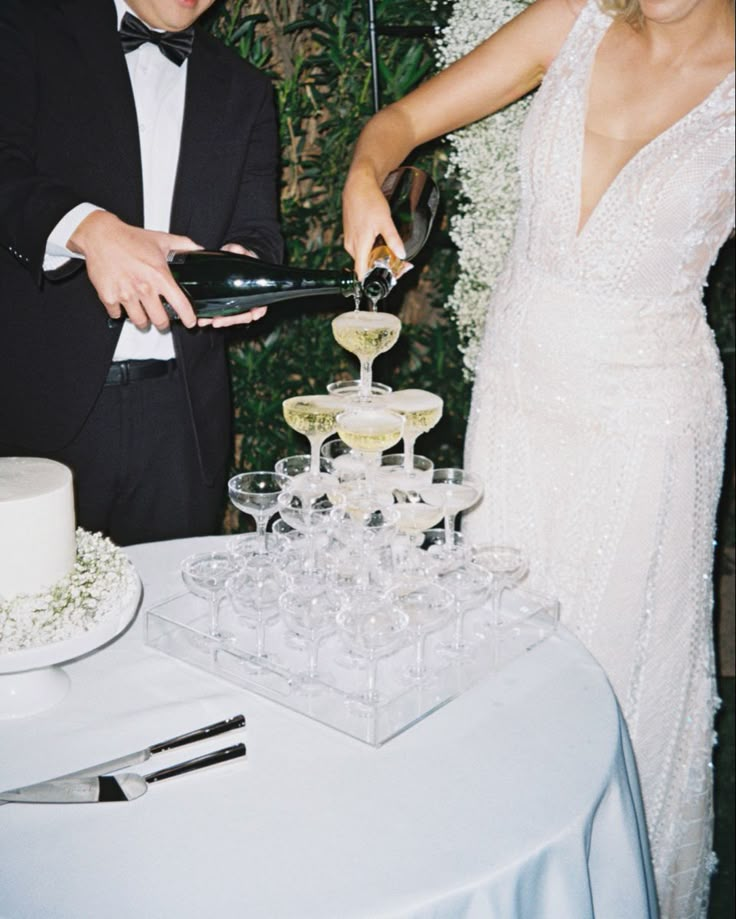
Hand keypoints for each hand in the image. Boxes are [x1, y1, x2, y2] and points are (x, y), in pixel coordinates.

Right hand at [68, 211, 200, 328]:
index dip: (188, 317)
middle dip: (163, 323)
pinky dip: (120, 313)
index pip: (180, 304)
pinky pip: (117, 315)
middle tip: (162, 320)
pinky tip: (124, 305)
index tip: (189, 322)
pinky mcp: (108, 296)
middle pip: (160, 320)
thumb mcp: (161, 239)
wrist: (100, 235)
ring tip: (144, 316)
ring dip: (143, 321)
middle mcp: (143, 287)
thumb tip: (198, 249)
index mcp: (159, 275)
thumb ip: (183, 245)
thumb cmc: (129, 238)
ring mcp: (125, 294)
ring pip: (140, 321)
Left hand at [196, 243, 267, 327]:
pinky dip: (211, 317)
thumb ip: (240, 250)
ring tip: (205, 322)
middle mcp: (247, 300)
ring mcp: (235, 304)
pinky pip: (220, 314)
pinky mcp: (224, 304)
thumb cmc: (241, 256)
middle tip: (217, 321)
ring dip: (218, 321)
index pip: (261, 305)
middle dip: (229, 320)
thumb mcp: (241, 251)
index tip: (254, 315)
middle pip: (243, 316)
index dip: (258, 312)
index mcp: (256, 291)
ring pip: (230, 318)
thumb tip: (236, 249)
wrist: (231, 258)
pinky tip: (202, 319)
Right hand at [342, 166, 405, 279]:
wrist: (358, 185)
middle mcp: (352, 246)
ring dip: (375, 258)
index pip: (362, 273)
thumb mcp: (385, 221)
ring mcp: (349, 240)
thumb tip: (401, 254)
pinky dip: (370, 249)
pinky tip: (380, 243)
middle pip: (364, 266)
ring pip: (363, 257)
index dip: (374, 279)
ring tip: (391, 254)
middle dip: (379, 268)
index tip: (388, 278)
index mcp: (359, 245)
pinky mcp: (350, 235)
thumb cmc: (368, 201)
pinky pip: (360, 248)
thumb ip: (393, 239)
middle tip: (397, 265)